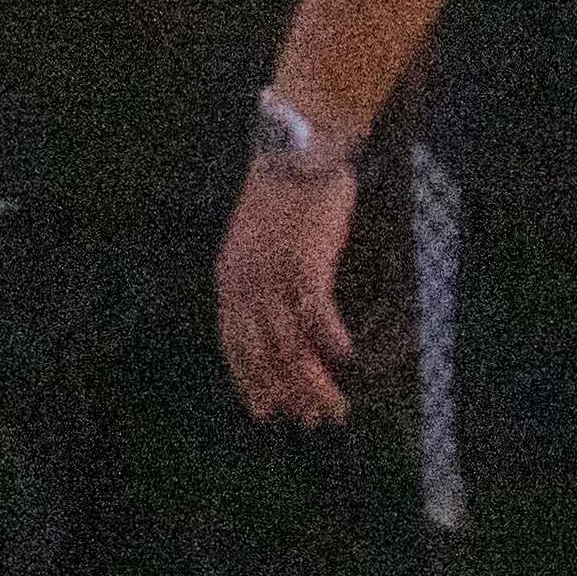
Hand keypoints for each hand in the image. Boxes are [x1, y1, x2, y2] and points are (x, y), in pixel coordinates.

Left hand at [218, 156, 359, 426]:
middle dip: (288, 393)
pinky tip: (346, 360)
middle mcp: (245, 284)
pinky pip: (316, 312)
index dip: (251, 381)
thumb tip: (285, 324)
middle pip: (264, 354)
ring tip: (335, 406)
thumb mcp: (260, 248)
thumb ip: (265, 286)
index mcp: (229, 281)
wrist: (294, 155)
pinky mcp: (305, 262)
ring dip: (314, 381)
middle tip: (312, 421)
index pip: (235, 346)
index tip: (267, 412)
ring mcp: (273, 275)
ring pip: (290, 344)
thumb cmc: (284, 201)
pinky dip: (330, 339)